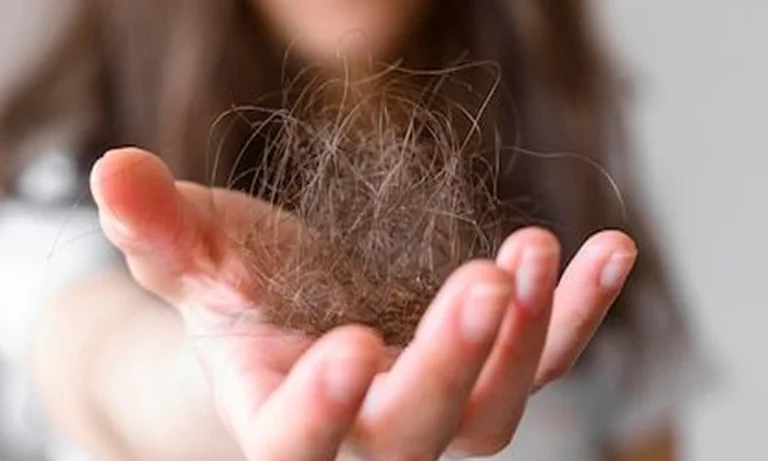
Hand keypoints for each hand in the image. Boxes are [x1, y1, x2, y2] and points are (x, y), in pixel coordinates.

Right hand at [90, 147, 636, 460]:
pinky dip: (578, 312)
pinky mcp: (486, 369)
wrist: (301, 311)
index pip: (296, 445)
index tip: (349, 344)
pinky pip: (543, 356)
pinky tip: (608, 253)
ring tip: (529, 254)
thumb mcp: (195, 254)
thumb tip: (113, 172)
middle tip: (482, 282)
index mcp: (279, 416)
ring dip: (524, 340)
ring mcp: (435, 409)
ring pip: (490, 411)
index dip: (320, 411)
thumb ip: (159, 227)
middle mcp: (363, 433)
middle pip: (413, 436)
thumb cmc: (241, 289)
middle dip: (449, 366)